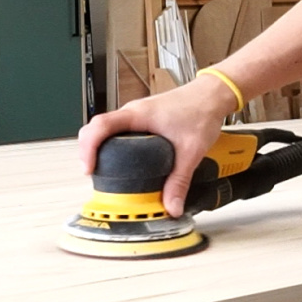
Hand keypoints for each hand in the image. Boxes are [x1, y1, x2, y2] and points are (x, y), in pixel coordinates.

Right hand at [78, 74, 237, 216]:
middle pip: (95, 127)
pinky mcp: (143, 119)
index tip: (89, 167)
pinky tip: (119, 159)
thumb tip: (171, 206)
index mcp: (138, 115)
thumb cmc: (202, 111)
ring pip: (105, 128)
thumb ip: (179, 181)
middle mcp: (132, 112)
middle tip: (92, 173)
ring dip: (97, 146)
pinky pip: (117, 130)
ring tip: (100, 168)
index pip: (100, 126)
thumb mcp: (191, 151)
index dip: (88, 147)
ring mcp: (136, 115)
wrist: (213, 95)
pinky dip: (111, 143)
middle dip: (87, 150)